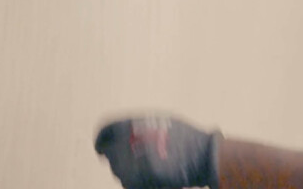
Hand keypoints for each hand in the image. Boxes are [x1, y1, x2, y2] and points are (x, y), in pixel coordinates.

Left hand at [95, 115, 220, 188]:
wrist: (201, 155)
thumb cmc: (183, 137)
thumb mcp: (158, 121)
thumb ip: (135, 126)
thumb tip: (118, 136)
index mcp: (129, 124)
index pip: (104, 132)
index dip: (101, 140)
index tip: (101, 148)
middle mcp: (125, 143)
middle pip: (110, 154)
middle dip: (118, 156)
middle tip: (133, 159)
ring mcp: (130, 164)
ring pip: (119, 171)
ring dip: (127, 169)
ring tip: (147, 165)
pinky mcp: (138, 180)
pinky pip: (129, 182)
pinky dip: (135, 180)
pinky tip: (150, 175)